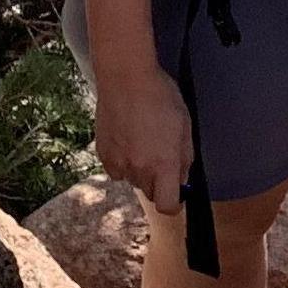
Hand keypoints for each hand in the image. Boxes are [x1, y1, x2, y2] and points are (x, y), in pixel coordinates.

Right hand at [93, 66, 194, 215]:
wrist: (126, 82)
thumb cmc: (161, 98)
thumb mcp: (184, 125)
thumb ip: (185, 156)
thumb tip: (183, 179)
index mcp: (163, 163)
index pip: (167, 204)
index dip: (175, 203)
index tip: (179, 195)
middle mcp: (139, 170)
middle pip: (151, 192)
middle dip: (160, 182)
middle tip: (163, 155)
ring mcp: (118, 165)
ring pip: (134, 180)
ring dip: (142, 170)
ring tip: (145, 140)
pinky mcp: (103, 158)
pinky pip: (117, 170)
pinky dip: (124, 162)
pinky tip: (129, 140)